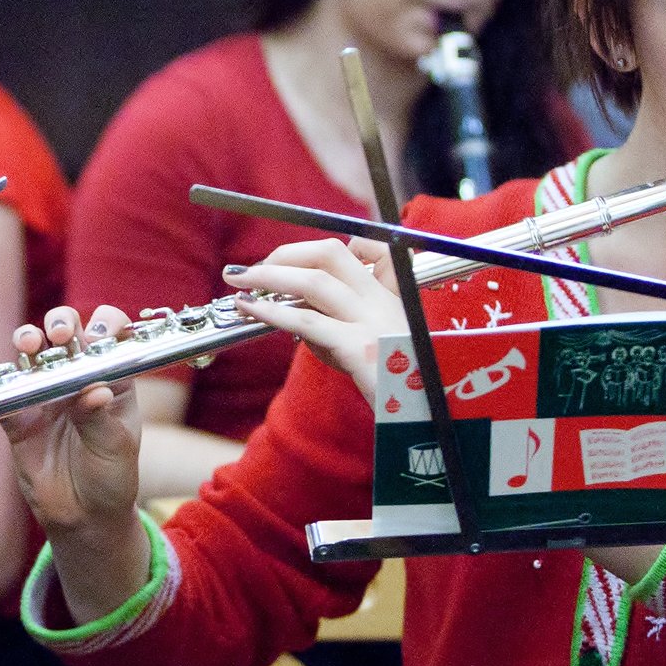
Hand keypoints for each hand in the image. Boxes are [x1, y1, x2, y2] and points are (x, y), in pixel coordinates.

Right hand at [2, 305, 144, 536]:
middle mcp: (77, 377)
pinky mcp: (18, 415)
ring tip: (30, 344)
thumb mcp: (116, 449)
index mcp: (111, 378)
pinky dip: (3, 385)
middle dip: (62, 323)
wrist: (83, 516)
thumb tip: (95, 392)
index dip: (105, 326)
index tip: (98, 335)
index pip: (110, 337)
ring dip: (28, 339)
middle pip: (67, 332)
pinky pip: (5, 393)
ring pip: (32, 353)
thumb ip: (101, 420)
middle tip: (61, 336)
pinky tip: (7, 387)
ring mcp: (45, 393)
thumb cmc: (111, 477)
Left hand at [226, 237, 404, 396]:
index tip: (286, 259)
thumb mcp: (366, 344)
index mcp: (389, 294)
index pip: (363, 246)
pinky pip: (309, 323)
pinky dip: (272, 311)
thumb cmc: (392, 386)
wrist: (427, 418)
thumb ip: (335, 321)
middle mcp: (383, 301)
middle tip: (251, 269)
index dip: (318, 248)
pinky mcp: (362, 349)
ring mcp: (374, 322)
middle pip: (330, 254)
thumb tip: (290, 309)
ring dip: (269, 276)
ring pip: (315, 281)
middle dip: (284, 254)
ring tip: (238, 280)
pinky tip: (250, 308)